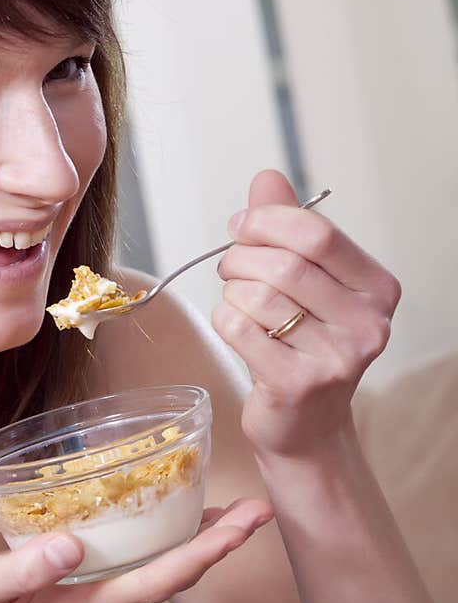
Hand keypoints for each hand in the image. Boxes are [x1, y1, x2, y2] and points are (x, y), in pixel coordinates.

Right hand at [0, 497, 272, 602]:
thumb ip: (20, 567)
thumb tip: (73, 546)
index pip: (161, 579)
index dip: (206, 552)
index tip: (244, 527)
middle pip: (175, 572)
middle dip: (220, 543)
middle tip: (261, 508)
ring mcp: (91, 595)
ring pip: (161, 566)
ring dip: (201, 539)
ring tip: (236, 508)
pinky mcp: (79, 581)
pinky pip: (137, 557)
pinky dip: (165, 533)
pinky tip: (170, 508)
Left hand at [212, 170, 401, 458]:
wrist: (305, 424)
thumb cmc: (303, 344)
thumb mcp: (305, 282)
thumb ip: (288, 228)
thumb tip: (268, 177)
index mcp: (377, 288)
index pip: (318, 234)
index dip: (268, 222)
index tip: (242, 226)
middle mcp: (368, 324)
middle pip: (285, 264)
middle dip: (242, 257)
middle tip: (230, 267)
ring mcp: (337, 358)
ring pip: (259, 296)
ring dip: (232, 291)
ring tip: (236, 300)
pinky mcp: (298, 384)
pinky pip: (241, 329)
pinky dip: (225, 319)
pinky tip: (235, 327)